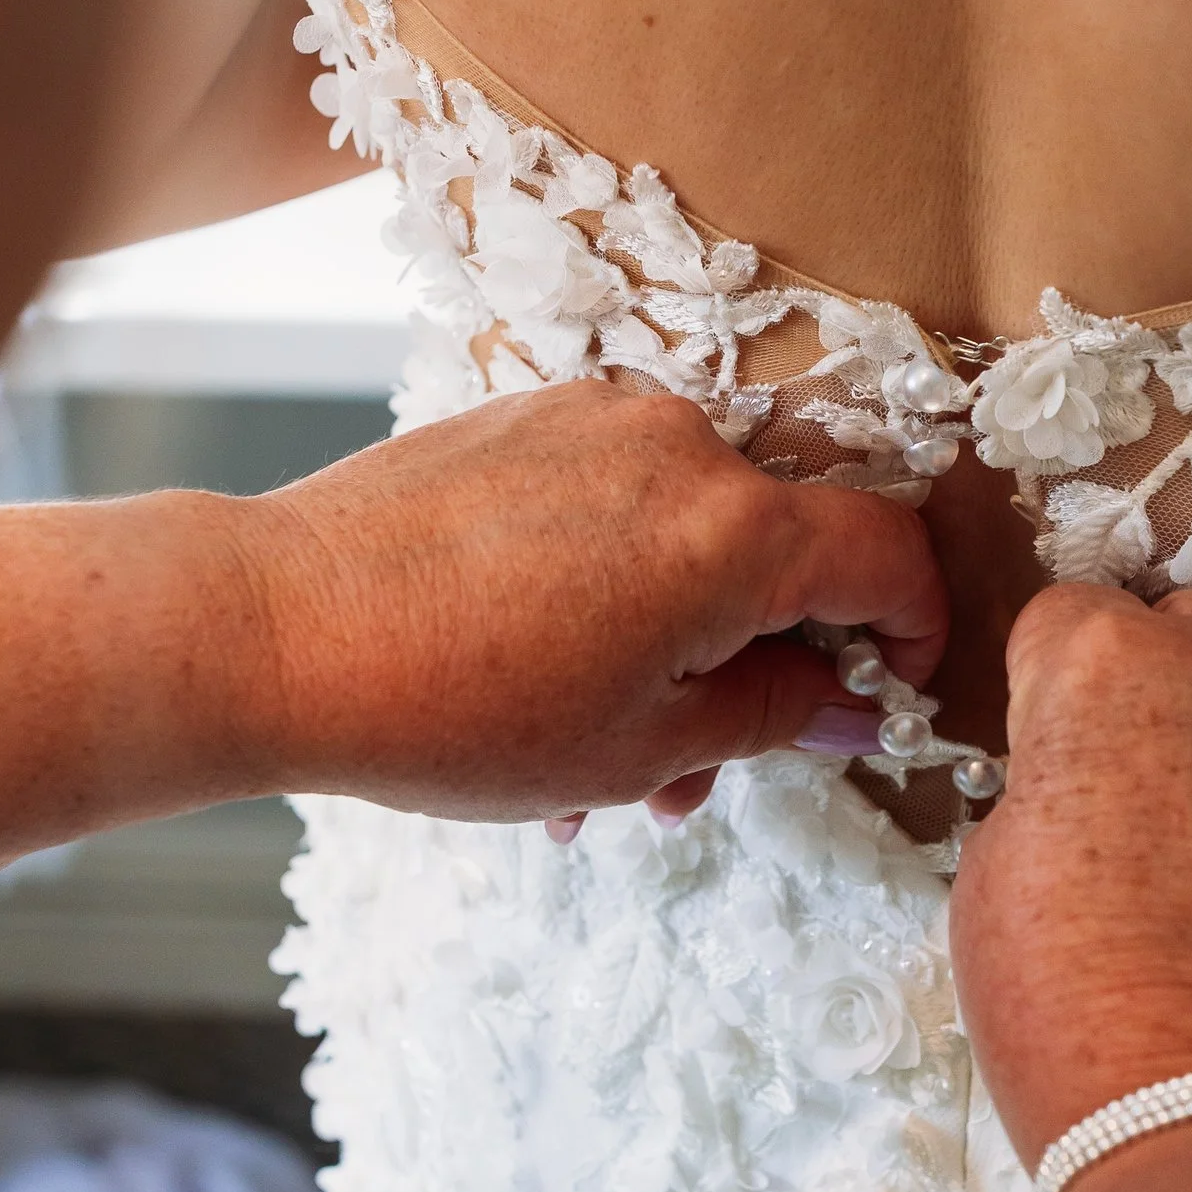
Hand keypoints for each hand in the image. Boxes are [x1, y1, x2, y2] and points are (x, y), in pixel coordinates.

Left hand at [227, 379, 946, 823]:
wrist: (275, 627)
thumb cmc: (454, 706)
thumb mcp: (643, 749)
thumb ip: (777, 713)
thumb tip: (853, 702)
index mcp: (733, 530)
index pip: (889, 553)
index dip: (916, 628)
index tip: (893, 687)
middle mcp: (681, 446)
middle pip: (781, 553)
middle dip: (759, 668)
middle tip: (698, 773)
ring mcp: (598, 418)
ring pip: (690, 537)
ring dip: (674, 640)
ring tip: (588, 753)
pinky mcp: (528, 417)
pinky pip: (615, 502)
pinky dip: (614, 583)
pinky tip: (541, 667)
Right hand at [952, 583, 1191, 1168]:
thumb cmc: (1073, 1007)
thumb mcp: (992, 875)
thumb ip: (1041, 782)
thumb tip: (1078, 781)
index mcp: (1106, 668)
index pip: (1069, 614)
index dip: (1049, 682)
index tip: (1048, 745)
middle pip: (1184, 630)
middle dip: (1153, 687)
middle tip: (1130, 791)